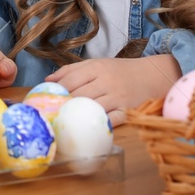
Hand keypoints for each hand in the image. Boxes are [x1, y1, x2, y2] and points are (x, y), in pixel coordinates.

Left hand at [46, 55, 180, 125]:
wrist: (153, 75)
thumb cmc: (119, 71)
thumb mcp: (97, 64)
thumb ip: (71, 70)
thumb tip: (47, 81)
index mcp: (96, 67)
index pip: (70, 79)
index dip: (54, 92)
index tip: (42, 102)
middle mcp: (106, 81)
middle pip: (79, 95)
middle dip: (62, 106)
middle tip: (48, 117)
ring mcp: (118, 96)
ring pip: (92, 108)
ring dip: (77, 117)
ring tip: (62, 125)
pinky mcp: (128, 110)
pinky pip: (112, 120)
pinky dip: (100, 125)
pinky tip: (88, 131)